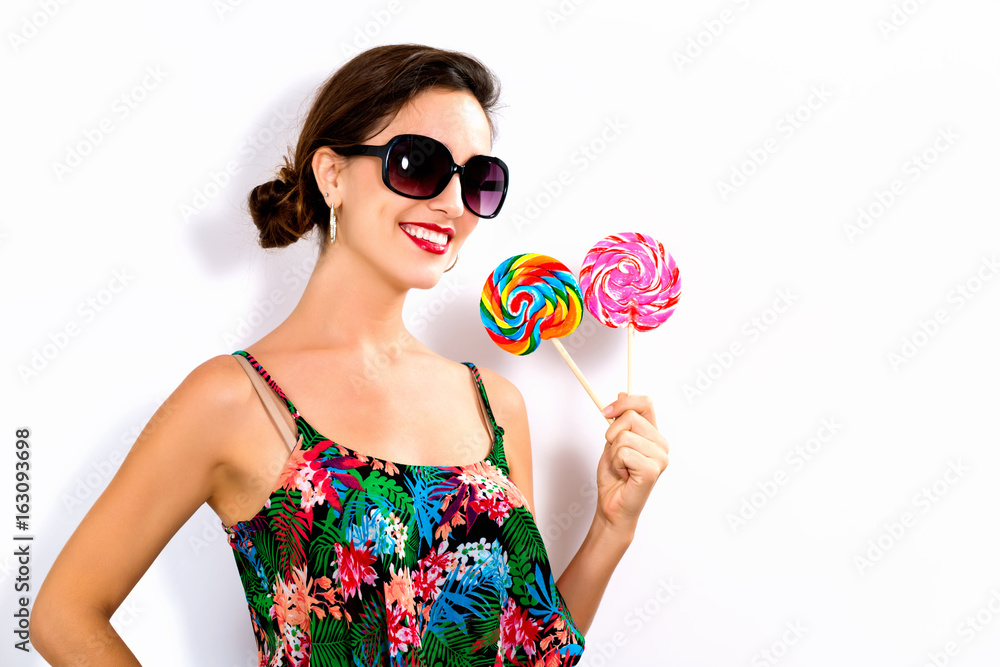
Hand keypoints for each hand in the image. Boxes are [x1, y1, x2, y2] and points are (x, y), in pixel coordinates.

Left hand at [595, 392, 669, 536]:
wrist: (612, 505)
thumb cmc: (614, 477)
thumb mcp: (613, 441)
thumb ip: (620, 419)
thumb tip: (623, 393)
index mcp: (654, 434)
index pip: (645, 403)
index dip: (624, 402)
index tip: (606, 412)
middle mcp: (661, 444)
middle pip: (629, 417)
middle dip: (611, 434)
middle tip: (616, 455)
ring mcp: (660, 457)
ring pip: (623, 436)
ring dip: (613, 453)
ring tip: (621, 467)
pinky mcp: (653, 469)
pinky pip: (623, 452)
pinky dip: (616, 464)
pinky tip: (624, 475)